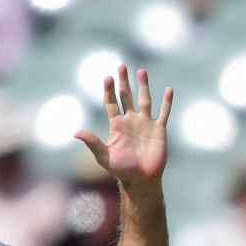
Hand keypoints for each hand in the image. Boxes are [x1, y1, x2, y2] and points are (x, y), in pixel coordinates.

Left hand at [76, 65, 171, 191]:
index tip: (107, 78)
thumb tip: (76, 133)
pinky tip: (169, 90)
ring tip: (141, 71)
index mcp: (117, 125)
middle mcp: (131, 121)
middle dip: (124, 82)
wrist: (142, 180)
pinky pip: (164, 112)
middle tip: (121, 66)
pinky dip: (167, 102)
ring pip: (145, 100)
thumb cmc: (122, 170)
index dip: (109, 91)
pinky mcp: (159, 130)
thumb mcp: (104, 156)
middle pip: (126, 96)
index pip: (111, 103)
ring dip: (143, 86)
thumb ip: (93, 143)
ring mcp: (146, 124)